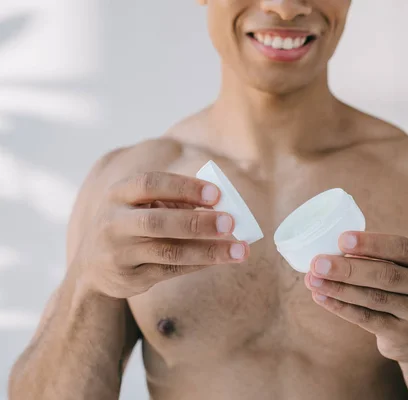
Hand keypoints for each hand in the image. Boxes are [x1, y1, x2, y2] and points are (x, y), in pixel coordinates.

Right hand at [73, 171, 248, 298]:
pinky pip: (171, 270)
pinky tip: (221, 259)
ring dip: (209, 251)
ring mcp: (120, 253)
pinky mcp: (130, 278)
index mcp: (118, 194)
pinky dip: (200, 264)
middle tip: (231, 223)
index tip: (217, 194)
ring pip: (169, 252)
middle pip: (158, 222)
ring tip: (240, 249)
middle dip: (197, 222)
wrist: (91, 268)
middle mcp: (114, 223)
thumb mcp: (141, 205)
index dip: (184, 188)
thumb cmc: (131, 225)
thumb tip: (222, 205)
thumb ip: (175, 201)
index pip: (151, 184)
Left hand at [304, 232, 407, 364]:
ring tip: (313, 280)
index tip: (342, 239)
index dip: (371, 243)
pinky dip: (341, 307)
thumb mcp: (398, 268)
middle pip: (385, 275)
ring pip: (373, 298)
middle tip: (318, 263)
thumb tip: (328, 249)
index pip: (401, 247)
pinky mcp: (402, 335)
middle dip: (348, 269)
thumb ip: (372, 257)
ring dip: (339, 288)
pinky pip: (366, 319)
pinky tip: (321, 297)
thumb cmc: (398, 289)